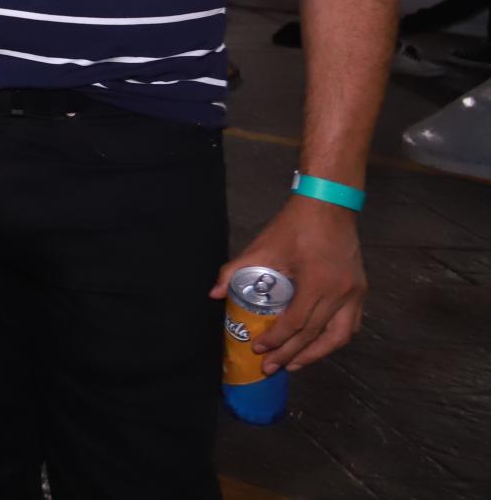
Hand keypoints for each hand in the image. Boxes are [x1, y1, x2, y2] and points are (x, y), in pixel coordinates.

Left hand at [209, 196, 366, 373]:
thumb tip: (213, 294)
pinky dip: (333, 339)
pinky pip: (350, 325)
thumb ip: (235, 270)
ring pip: (339, 336)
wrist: (328, 205)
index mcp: (317, 282)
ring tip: (294, 364)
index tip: (258, 350)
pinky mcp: (360, 290)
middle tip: (271, 367)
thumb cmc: (294, 226)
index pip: (296, 322)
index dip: (276, 340)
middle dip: (291, 354)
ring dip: (317, 354)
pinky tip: (317, 346)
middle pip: (315, 335)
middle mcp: (340, 293)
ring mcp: (355, 293)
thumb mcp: (262, 246)